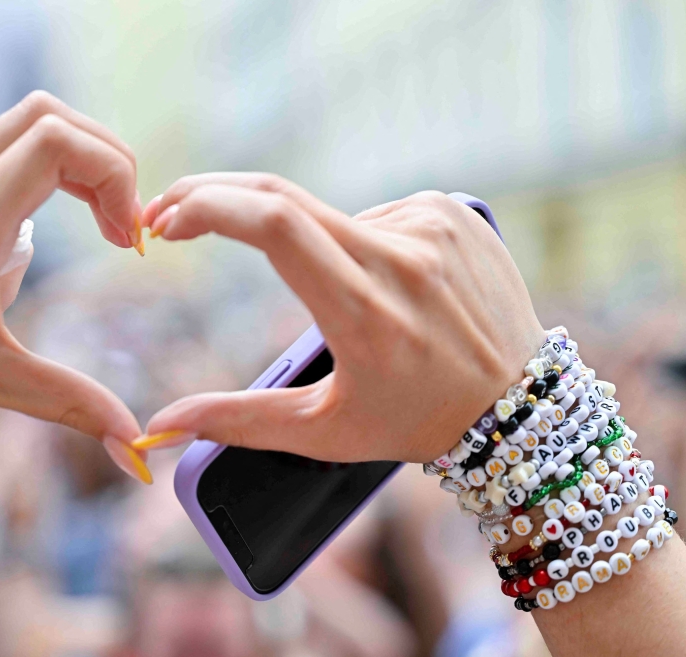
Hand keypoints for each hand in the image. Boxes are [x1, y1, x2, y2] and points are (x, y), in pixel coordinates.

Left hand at [0, 92, 151, 482]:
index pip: (51, 142)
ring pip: (13, 131)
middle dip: (102, 156)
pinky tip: (37, 247)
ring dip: (70, 164)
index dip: (112, 172)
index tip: (127, 239)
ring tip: (96, 228)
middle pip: (40, 115)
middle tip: (121, 223)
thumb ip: (74, 403)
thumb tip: (134, 442)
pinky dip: (36, 180)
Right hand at [133, 174, 543, 462]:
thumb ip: (239, 423)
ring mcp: (432, 224)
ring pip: (329, 217)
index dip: (208, 207)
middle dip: (215, 198)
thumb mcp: (326, 431)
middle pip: (283, 197)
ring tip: (359, 311)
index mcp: (366, 310)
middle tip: (175, 215)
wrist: (521, 405)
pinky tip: (393, 287)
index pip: (276, 224)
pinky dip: (360, 244)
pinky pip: (375, 215)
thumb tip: (164, 424)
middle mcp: (401, 256)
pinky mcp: (452, 210)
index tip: (167, 221)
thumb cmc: (418, 422)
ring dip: (312, 248)